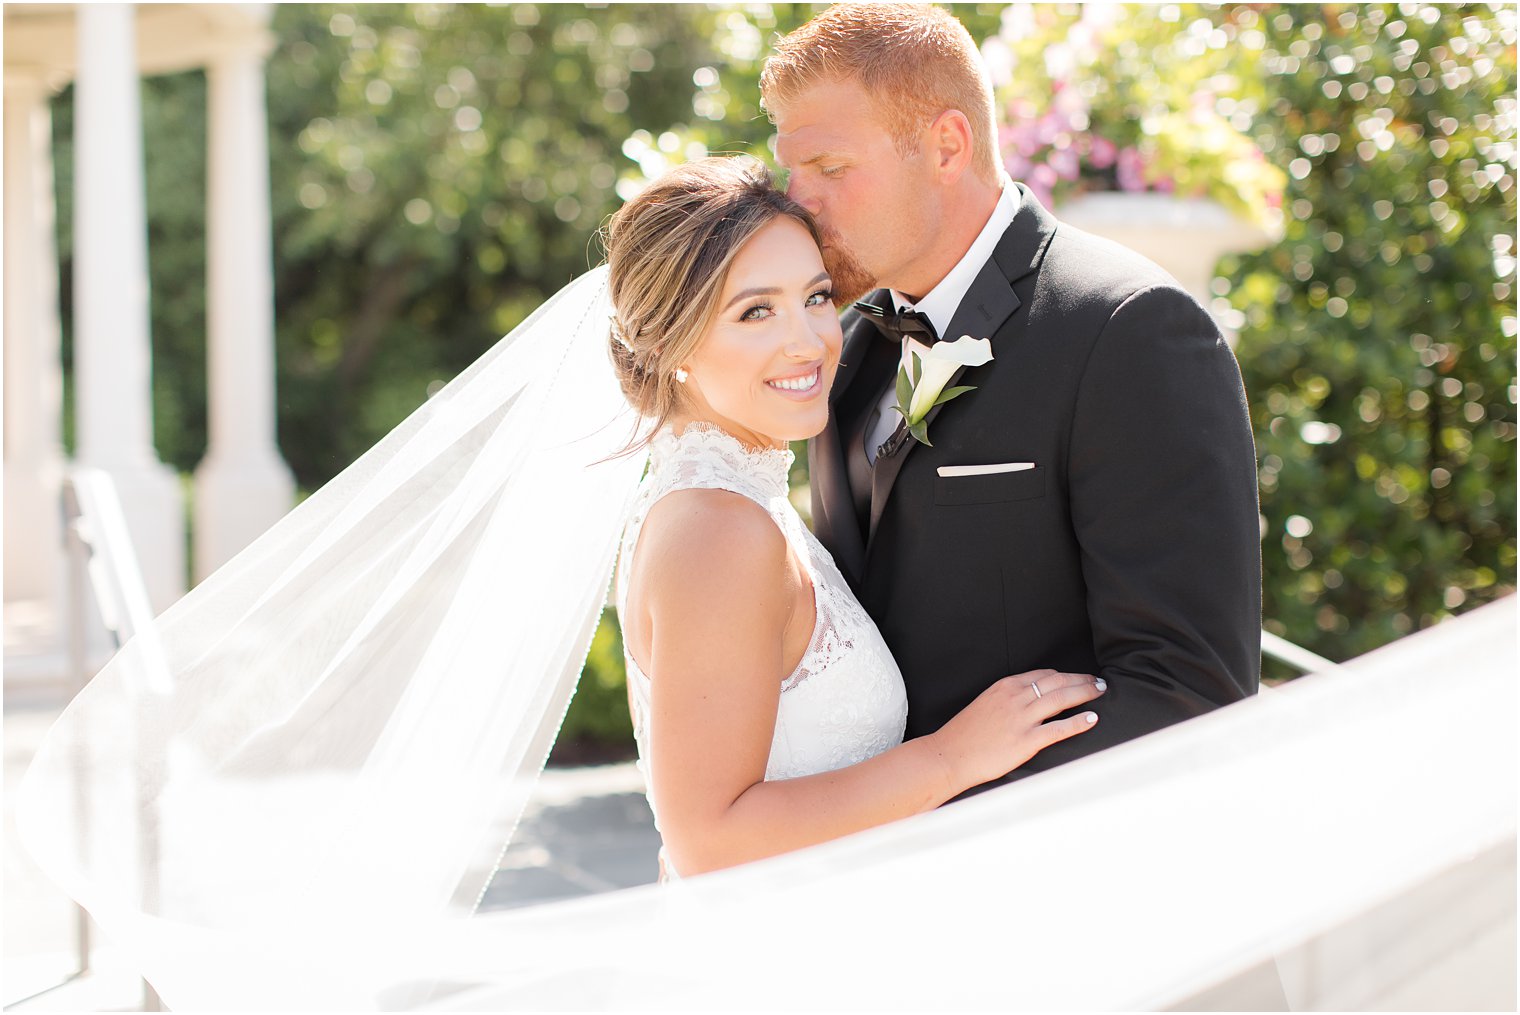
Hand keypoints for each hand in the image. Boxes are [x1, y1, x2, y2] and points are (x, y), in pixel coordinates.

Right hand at [928, 669, 1104, 791]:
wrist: (948, 755)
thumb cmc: (963, 734)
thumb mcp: (985, 705)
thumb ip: (1007, 699)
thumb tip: (1028, 701)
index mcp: (1004, 687)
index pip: (1042, 674)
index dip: (1064, 676)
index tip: (1076, 679)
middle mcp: (1015, 698)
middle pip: (1057, 682)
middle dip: (1080, 680)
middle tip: (1097, 682)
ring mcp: (1021, 719)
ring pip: (1062, 699)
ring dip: (1085, 693)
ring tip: (1100, 692)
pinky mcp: (1026, 741)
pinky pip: (1059, 729)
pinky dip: (1079, 722)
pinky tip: (1092, 719)